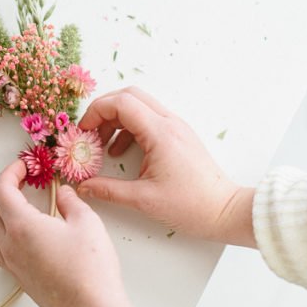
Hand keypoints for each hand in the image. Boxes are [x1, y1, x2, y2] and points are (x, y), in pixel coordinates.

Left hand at [0, 161, 152, 306]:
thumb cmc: (90, 267)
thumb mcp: (87, 223)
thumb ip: (71, 202)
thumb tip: (63, 193)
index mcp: (21, 226)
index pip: (2, 191)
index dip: (10, 173)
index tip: (24, 165)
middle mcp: (9, 245)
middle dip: (2, 189)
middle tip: (22, 180)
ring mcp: (12, 264)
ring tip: (15, 204)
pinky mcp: (20, 279)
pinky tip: (18, 233)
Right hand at [77, 87, 255, 246]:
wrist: (224, 211)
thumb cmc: (190, 206)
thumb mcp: (143, 200)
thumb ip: (108, 190)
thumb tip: (83, 186)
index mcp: (160, 133)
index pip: (121, 102)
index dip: (96, 111)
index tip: (83, 131)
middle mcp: (169, 123)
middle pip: (129, 95)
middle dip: (103, 109)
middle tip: (89, 131)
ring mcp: (176, 127)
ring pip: (139, 105)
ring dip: (116, 118)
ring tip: (102, 144)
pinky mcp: (178, 136)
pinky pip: (148, 119)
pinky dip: (129, 128)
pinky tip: (121, 151)